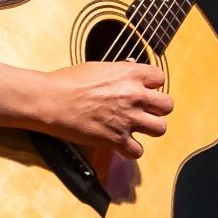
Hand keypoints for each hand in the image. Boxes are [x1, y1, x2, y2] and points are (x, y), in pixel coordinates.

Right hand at [39, 61, 172, 158]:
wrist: (50, 99)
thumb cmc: (68, 81)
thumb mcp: (99, 67)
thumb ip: (120, 70)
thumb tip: (130, 66)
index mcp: (131, 74)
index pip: (160, 78)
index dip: (151, 85)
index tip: (142, 90)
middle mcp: (135, 96)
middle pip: (167, 106)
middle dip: (157, 109)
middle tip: (143, 111)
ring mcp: (128, 118)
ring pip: (160, 128)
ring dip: (149, 129)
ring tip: (135, 128)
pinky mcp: (115, 139)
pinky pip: (138, 151)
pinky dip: (130, 151)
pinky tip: (122, 145)